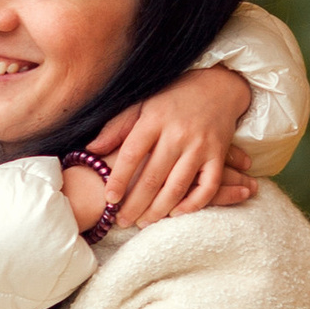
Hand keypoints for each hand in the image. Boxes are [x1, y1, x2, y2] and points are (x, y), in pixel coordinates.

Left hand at [89, 68, 256, 227]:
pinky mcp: (219, 154)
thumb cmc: (173, 98)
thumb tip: (91, 150)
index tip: (109, 199)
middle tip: (122, 222)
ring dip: (159, 210)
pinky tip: (177, 213)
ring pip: (177, 187)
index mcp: (155, 119)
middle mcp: (177, 133)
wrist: (217, 86)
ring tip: (144, 222)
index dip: (119, 178)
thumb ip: (117, 127)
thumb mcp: (142, 104)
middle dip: (135, 204)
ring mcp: (200, 145)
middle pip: (152, 177)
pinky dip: (193, 204)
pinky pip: (207, 186)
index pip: (132, 153)